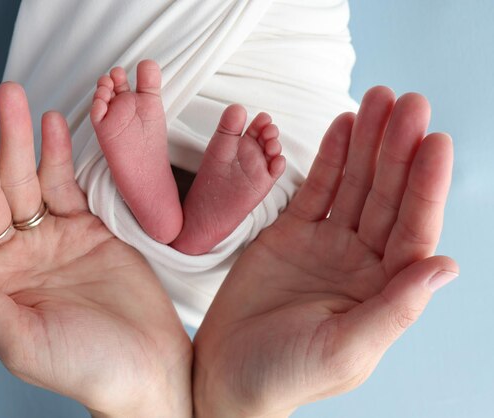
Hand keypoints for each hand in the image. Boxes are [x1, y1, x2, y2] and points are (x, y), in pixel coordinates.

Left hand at [0, 83, 191, 417]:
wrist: (151, 363)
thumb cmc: (89, 366)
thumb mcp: (21, 339)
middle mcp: (13, 259)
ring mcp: (49, 239)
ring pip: (24, 181)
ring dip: (16, 140)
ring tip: (11, 99)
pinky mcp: (85, 228)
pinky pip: (64, 185)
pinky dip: (58, 154)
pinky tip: (49, 126)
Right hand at [192, 87, 457, 416]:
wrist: (225, 373)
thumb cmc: (284, 375)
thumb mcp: (344, 350)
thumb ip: (395, 309)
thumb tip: (446, 266)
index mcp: (382, 291)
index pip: (414, 230)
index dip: (425, 186)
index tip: (434, 141)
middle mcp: (361, 263)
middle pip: (387, 197)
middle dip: (397, 149)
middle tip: (407, 103)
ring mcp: (326, 245)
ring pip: (354, 185)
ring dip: (367, 144)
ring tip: (378, 101)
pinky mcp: (290, 235)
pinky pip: (315, 190)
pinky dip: (329, 159)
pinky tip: (343, 128)